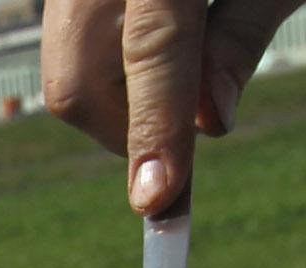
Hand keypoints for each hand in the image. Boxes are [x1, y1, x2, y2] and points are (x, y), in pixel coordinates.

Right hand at [41, 0, 305, 214]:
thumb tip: (206, 125)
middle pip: (75, 73)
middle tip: (180, 145)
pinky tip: (159, 36)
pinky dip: (109, 54)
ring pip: (64, 56)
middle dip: (125, 128)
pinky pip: (68, 27)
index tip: (158, 203)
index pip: (152, 50)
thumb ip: (242, 33)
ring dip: (117, 94)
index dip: (154, 131)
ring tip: (180, 74)